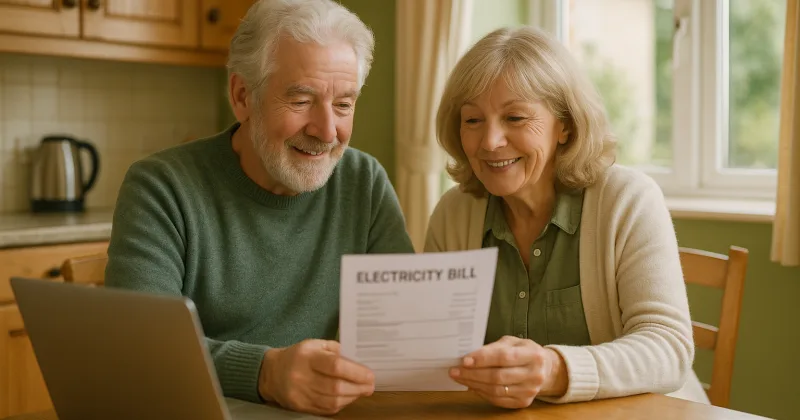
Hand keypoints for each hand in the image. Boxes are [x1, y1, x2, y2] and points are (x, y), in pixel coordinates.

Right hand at [258, 339, 374, 414]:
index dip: (355, 372)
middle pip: (335, 387)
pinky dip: (340, 404)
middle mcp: (301, 377)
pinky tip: (347, 397)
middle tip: (370, 385)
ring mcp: (300, 394)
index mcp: (306, 357)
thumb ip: (336, 349)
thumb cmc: (298, 356)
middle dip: (358, 387)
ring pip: (332, 401)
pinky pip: (325, 410)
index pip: (334, 366)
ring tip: (362, 391)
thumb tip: (358, 360)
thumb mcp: (314, 345)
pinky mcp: (300, 407)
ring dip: (351, 397)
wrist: (272, 373)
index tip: (369, 375)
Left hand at [449, 335, 567, 408]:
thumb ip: (493, 348)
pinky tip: (472, 386)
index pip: (504, 357)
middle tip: (455, 371)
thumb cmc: (524, 352)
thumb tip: (469, 357)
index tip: (464, 360)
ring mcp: (530, 390)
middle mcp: (534, 374)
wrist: (545, 369)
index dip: (483, 359)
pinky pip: (498, 400)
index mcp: (533, 354)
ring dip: (474, 384)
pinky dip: (482, 393)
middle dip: (473, 374)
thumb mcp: (512, 342)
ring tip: (460, 378)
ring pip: (496, 390)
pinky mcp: (524, 402)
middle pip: (498, 376)